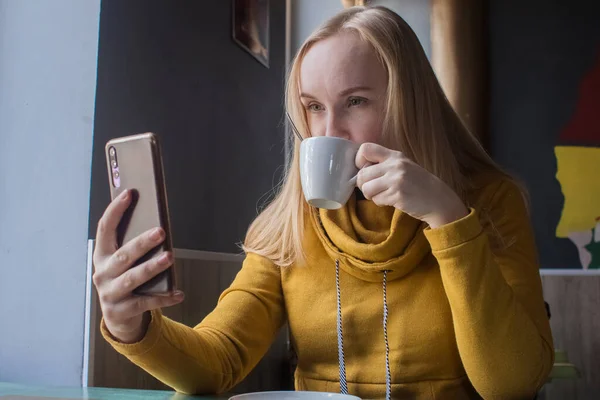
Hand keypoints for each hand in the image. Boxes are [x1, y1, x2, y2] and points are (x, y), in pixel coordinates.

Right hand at [92, 190, 183, 342]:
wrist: (119, 317)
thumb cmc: (125, 279)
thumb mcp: (124, 262)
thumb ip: (132, 244)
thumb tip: (156, 222)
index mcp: (101, 255)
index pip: (105, 228)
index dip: (116, 210)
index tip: (130, 193)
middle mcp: (102, 273)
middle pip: (123, 255)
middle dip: (142, 243)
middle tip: (160, 231)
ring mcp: (109, 293)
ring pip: (133, 278)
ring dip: (152, 267)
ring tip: (169, 257)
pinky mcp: (121, 311)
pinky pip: (145, 302)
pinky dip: (163, 298)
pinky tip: (178, 294)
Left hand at [355, 143, 468, 227]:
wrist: (439, 200)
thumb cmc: (418, 184)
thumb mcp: (404, 167)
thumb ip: (384, 165)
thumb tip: (359, 171)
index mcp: (395, 156)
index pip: (365, 149)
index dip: (359, 161)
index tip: (365, 171)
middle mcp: (395, 165)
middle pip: (362, 174)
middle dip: (363, 185)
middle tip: (373, 190)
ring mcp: (396, 180)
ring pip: (366, 188)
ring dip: (371, 195)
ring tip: (382, 196)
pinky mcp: (397, 195)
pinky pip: (376, 199)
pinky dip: (380, 202)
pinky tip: (391, 201)